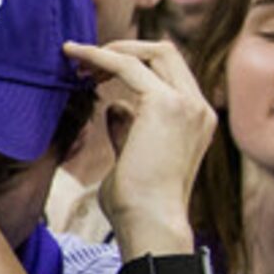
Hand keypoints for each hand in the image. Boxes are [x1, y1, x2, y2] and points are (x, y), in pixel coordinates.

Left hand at [71, 39, 211, 250]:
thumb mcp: (132, 157)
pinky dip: (100, 56)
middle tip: (83, 64)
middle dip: (124, 50)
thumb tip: (115, 107)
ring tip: (76, 60)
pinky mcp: (166, 104)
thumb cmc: (136, 204)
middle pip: (165, 53)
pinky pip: (129, 65)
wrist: (150, 224)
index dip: (134, 64)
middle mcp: (198, 108)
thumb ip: (128, 129)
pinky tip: (76, 57)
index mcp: (196, 120)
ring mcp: (187, 104)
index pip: (170, 73)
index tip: (97, 74)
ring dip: (112, 51)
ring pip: (152, 51)